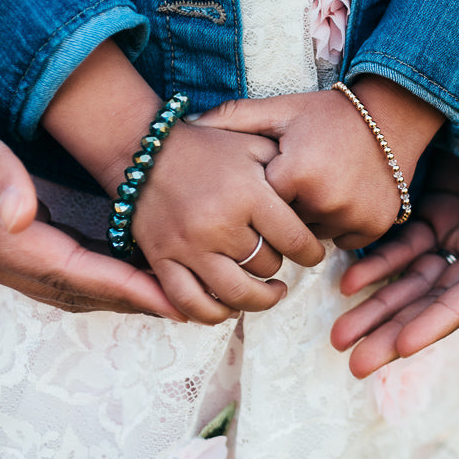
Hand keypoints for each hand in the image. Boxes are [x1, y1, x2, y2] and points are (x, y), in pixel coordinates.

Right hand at [0, 57, 183, 317]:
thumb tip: (23, 214)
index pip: (58, 266)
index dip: (118, 283)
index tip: (169, 298)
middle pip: (60, 287)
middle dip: (124, 298)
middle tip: (185, 303)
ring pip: (48, 283)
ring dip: (104, 292)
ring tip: (159, 293)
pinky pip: (34, 268)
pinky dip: (78, 274)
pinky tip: (107, 265)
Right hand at [38, 40, 324, 324]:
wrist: (145, 149)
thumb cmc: (207, 147)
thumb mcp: (253, 145)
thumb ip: (285, 170)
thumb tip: (312, 198)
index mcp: (248, 194)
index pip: (296, 241)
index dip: (312, 254)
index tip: (313, 253)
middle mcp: (219, 224)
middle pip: (266, 267)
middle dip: (279, 265)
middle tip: (279, 257)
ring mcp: (189, 246)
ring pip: (235, 294)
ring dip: (258, 300)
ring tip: (268, 293)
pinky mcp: (162, 259)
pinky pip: (190, 302)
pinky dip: (211, 313)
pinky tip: (227, 307)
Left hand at [195, 80, 442, 249]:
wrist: (392, 117)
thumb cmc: (328, 114)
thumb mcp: (281, 110)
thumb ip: (234, 118)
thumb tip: (189, 123)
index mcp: (294, 174)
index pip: (259, 205)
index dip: (263, 189)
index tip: (272, 173)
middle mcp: (323, 202)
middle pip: (283, 225)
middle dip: (285, 207)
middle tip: (300, 178)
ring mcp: (351, 218)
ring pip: (312, 236)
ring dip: (310, 218)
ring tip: (321, 185)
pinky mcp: (373, 228)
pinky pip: (342, 240)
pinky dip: (339, 225)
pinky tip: (343, 195)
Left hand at [330, 33, 458, 377]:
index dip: (443, 319)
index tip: (403, 345)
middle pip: (443, 296)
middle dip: (399, 328)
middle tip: (354, 360)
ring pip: (419, 278)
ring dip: (381, 305)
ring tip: (340, 333)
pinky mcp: (440, 206)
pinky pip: (405, 244)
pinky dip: (377, 263)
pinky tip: (346, 280)